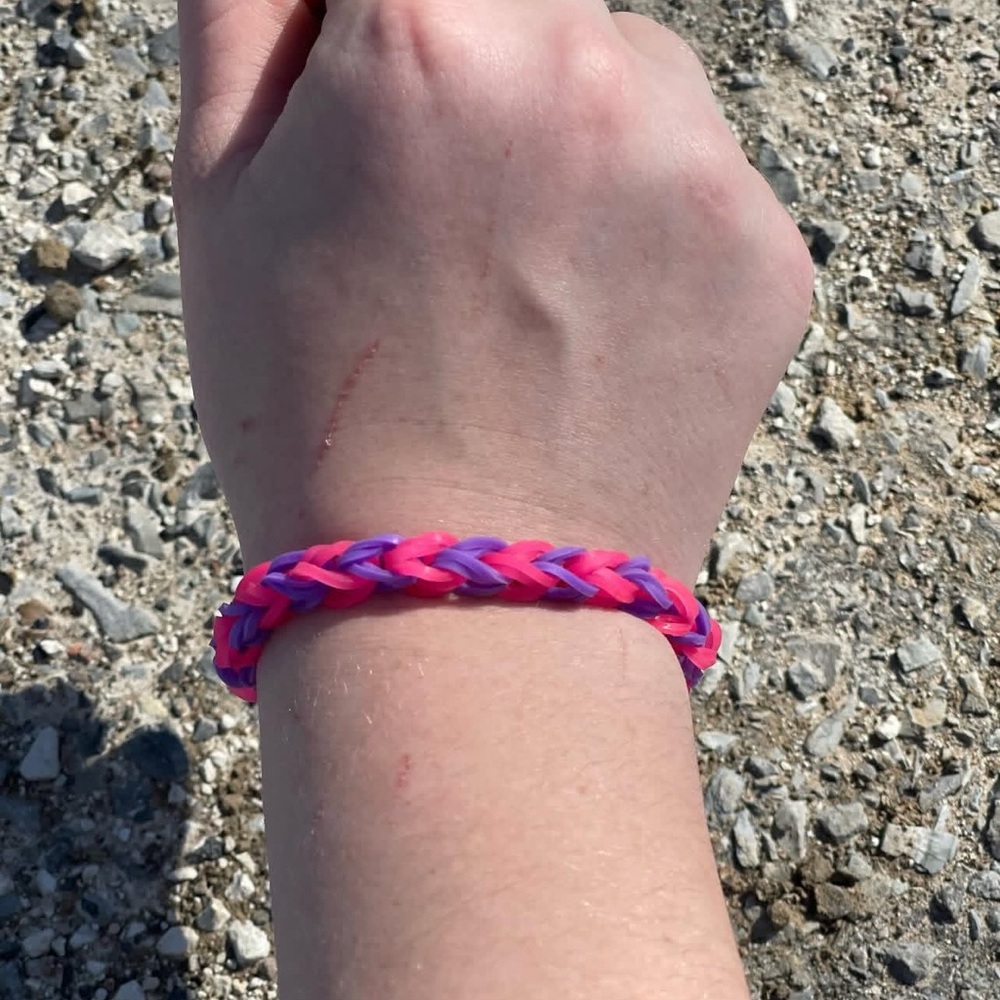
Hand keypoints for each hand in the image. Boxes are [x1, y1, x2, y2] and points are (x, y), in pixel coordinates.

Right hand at [175, 0, 812, 578]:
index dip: (393, 26)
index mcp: (425, 32)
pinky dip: (649, 221)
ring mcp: (703, 164)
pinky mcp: (773, 254)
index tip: (391, 97)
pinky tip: (591, 327)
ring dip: (576, 132)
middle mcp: (585, 70)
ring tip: (520, 282)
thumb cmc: (313, 417)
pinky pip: (703, 177)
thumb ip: (252, 12)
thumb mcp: (219, 196)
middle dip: (482, 60)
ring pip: (630, 74)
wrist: (467, 598)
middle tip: (443, 200)